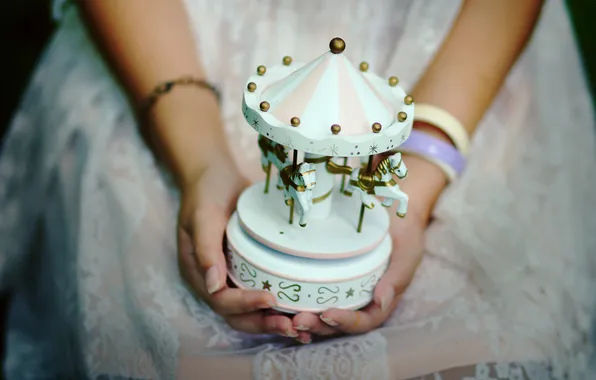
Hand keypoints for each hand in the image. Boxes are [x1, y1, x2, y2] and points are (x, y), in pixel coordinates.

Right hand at [177, 150, 303, 338]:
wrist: (215, 173)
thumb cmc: (206, 191)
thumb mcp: (202, 215)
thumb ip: (205, 249)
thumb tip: (213, 286)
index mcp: (197, 272)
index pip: (220, 300)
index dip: (244, 304)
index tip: (269, 299)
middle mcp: (213, 280)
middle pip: (236, 315)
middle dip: (262, 323)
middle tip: (292, 326)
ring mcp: (230, 276)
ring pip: (249, 311)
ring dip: (271, 321)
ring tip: (300, 328)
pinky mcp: (246, 269)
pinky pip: (259, 293)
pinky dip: (276, 307)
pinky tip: (299, 311)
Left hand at [292, 154, 447, 335]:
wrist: (395, 207)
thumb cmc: (404, 231)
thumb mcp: (407, 251)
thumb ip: (397, 276)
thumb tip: (381, 301)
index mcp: (381, 300)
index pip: (364, 320)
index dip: (346, 322)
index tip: (327, 314)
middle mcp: (360, 299)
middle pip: (338, 323)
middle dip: (318, 326)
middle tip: (298, 320)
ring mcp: (343, 288)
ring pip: (322, 313)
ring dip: (305, 318)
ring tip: (287, 316)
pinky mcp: (328, 274)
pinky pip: (313, 291)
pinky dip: (299, 299)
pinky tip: (281, 299)